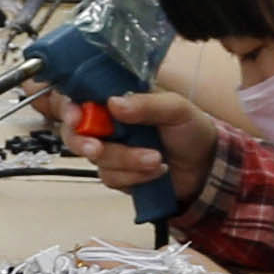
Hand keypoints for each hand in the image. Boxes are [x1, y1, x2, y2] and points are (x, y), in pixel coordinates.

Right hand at [80, 84, 207, 191]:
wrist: (206, 167)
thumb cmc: (191, 129)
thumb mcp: (176, 109)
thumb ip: (146, 104)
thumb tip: (113, 104)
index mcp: (117, 98)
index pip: (78, 96)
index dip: (67, 106)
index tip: (75, 117)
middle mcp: (107, 123)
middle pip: (73, 131)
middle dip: (81, 141)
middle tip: (97, 148)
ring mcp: (110, 149)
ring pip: (96, 158)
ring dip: (126, 161)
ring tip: (156, 159)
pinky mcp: (117, 174)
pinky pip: (111, 177)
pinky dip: (134, 176)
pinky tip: (156, 171)